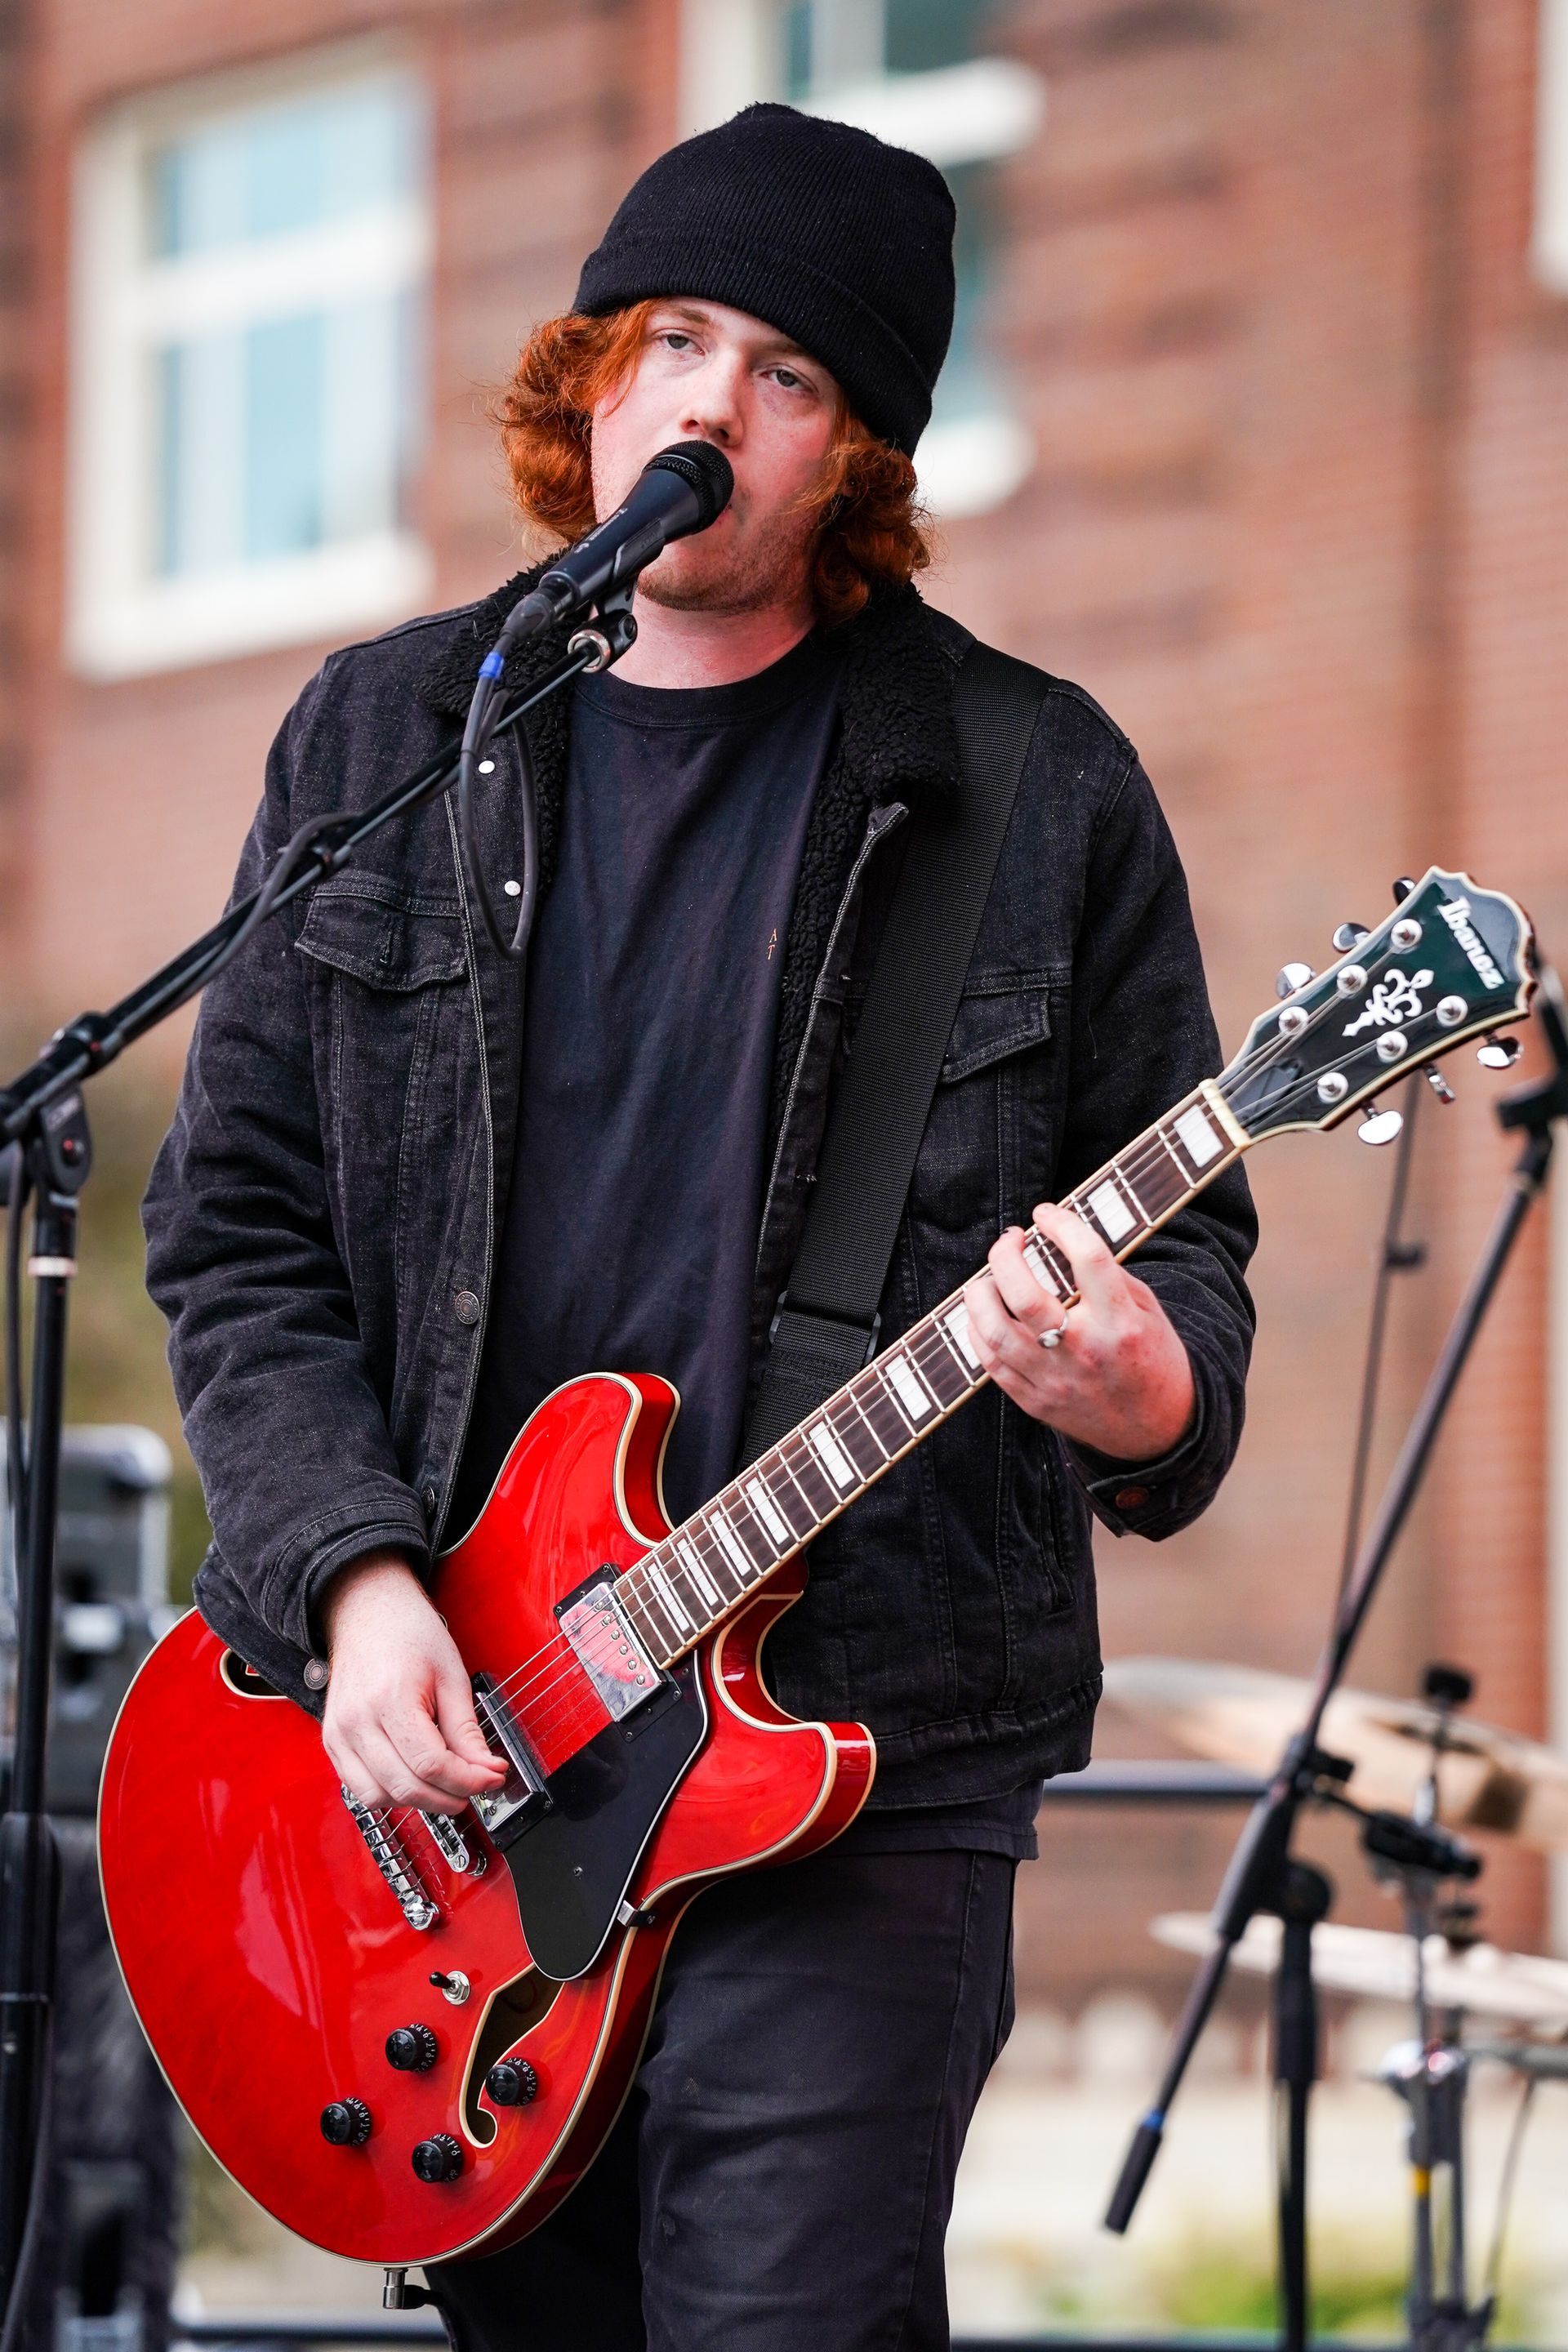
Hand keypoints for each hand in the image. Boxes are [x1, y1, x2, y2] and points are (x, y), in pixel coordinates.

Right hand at [319, 1552, 506, 1815]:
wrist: (368, 1613)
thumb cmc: (409, 1634)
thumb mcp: (451, 1675)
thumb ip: (466, 1729)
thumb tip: (487, 1769)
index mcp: (390, 1699)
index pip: (431, 1764)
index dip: (467, 1780)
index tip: (492, 1777)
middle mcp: (357, 1721)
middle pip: (406, 1786)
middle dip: (449, 1796)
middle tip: (476, 1786)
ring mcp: (339, 1734)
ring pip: (379, 1797)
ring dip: (419, 1801)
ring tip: (446, 1784)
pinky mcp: (332, 1742)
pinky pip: (359, 1789)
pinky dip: (391, 1794)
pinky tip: (415, 1779)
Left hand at [962, 1201, 1195, 1463]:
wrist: (1158, 1431)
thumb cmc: (1153, 1360)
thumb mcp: (1147, 1311)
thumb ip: (1108, 1278)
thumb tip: (1061, 1242)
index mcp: (1121, 1323)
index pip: (1088, 1259)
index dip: (1062, 1225)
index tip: (1046, 1213)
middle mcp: (1085, 1351)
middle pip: (1025, 1296)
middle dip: (1005, 1256)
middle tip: (1010, 1239)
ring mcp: (1055, 1380)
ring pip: (996, 1331)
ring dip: (980, 1294)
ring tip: (987, 1278)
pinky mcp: (1035, 1402)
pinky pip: (990, 1363)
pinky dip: (979, 1331)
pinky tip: (985, 1313)